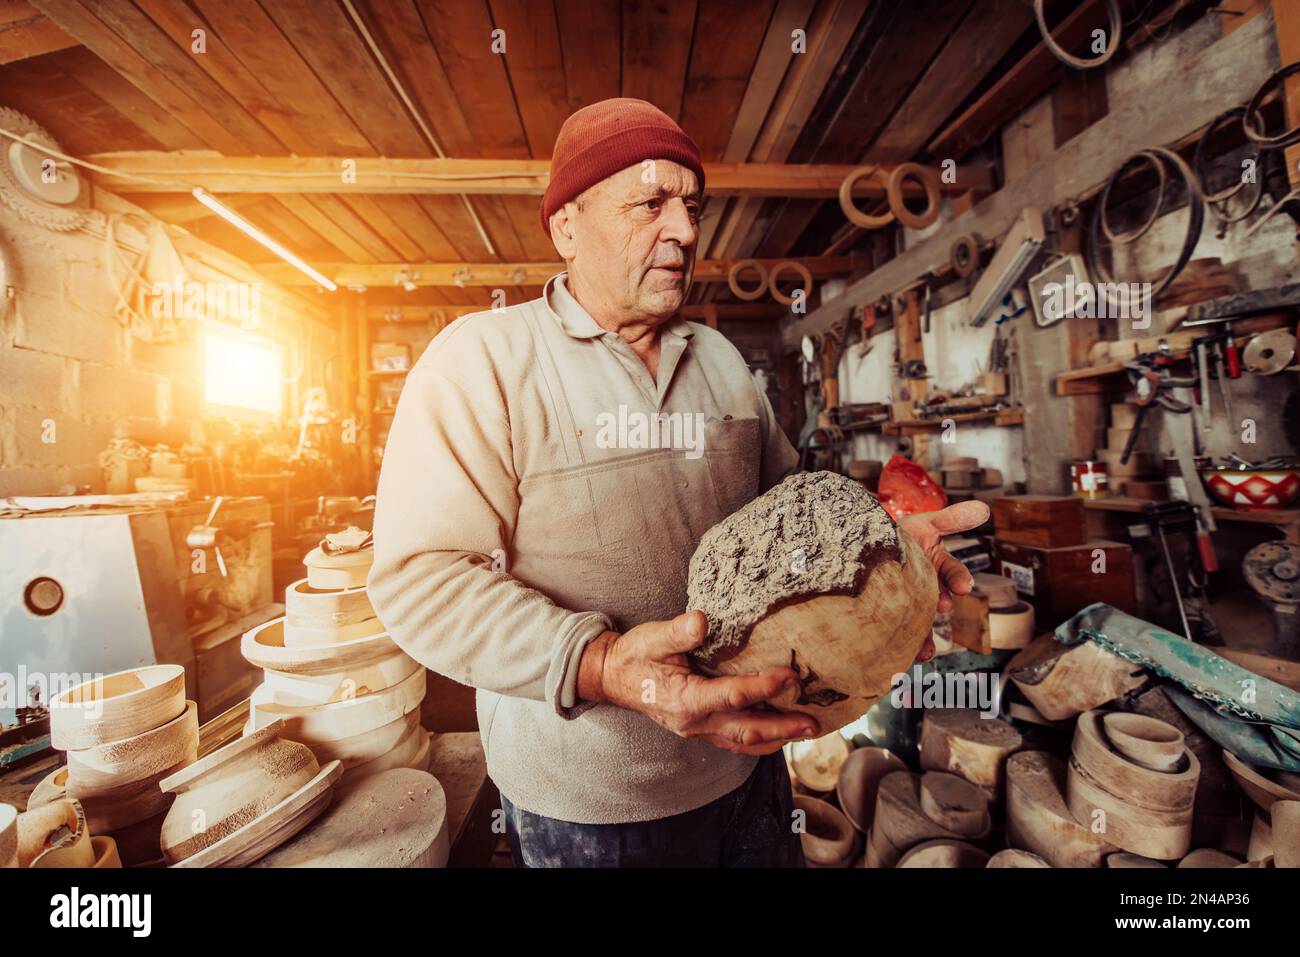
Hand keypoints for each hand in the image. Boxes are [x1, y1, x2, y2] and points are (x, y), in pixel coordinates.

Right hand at [577, 610, 819, 754]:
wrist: (612, 677)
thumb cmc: (634, 656)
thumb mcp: (652, 637)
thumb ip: (677, 631)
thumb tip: (701, 620)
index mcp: (686, 700)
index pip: (733, 696)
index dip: (764, 687)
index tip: (790, 677)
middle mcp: (695, 722)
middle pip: (746, 729)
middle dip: (783, 727)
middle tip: (813, 722)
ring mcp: (698, 730)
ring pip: (743, 741)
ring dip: (776, 737)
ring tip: (805, 731)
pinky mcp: (700, 728)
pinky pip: (734, 740)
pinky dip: (759, 739)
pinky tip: (778, 733)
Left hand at [897, 500, 990, 659]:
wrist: (862, 546)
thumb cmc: (897, 533)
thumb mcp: (924, 522)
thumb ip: (951, 519)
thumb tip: (984, 508)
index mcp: (936, 564)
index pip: (952, 571)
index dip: (958, 579)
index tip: (962, 587)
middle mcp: (927, 585)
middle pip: (938, 600)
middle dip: (940, 604)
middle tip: (941, 606)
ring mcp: (911, 602)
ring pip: (923, 622)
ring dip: (927, 637)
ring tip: (925, 649)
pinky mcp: (894, 615)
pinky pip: (904, 633)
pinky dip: (908, 646)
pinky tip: (910, 655)